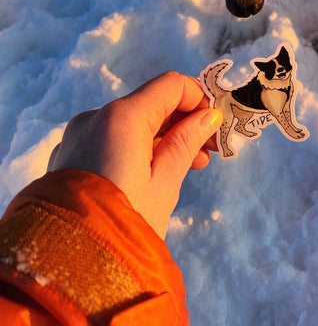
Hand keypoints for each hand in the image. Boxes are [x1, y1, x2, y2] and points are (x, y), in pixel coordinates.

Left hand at [48, 71, 222, 236]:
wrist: (66, 267)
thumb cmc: (124, 223)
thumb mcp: (165, 184)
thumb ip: (186, 143)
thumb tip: (208, 117)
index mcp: (122, 117)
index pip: (171, 85)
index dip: (198, 99)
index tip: (215, 125)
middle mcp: (95, 117)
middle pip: (150, 103)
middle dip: (183, 122)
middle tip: (208, 151)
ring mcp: (78, 136)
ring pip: (130, 123)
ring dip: (161, 137)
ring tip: (187, 166)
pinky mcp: (68, 156)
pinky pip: (109, 140)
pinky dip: (134, 148)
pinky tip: (151, 175)